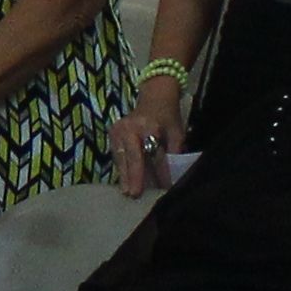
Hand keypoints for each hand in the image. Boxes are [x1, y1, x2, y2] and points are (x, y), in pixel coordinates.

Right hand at [107, 75, 187, 198]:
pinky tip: (124, 181)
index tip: (163, 187)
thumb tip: (173, 176)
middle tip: (133, 194)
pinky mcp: (113, 133)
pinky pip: (117, 155)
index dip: (160, 171)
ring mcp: (119, 130)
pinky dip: (121, 168)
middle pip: (133, 156)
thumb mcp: (177, 132)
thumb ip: (174, 152)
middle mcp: (131, 127)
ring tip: (127, 192)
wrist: (155, 97)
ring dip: (124, 175)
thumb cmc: (167, 116)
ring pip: (122, 157)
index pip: (154, 153)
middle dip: (134, 176)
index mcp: (150, 126)